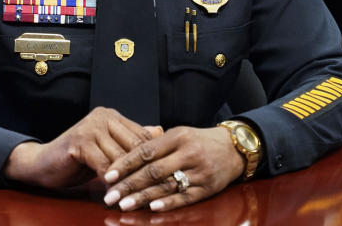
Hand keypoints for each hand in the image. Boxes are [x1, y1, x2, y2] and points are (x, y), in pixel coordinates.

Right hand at [3, 107, 162, 188]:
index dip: (153, 159)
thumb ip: (131, 139)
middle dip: (144, 171)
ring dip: (129, 180)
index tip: (164, 178)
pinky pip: (103, 165)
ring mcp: (90, 127)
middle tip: (155, 191)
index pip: (142, 136)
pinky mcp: (79, 141)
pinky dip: (111, 182)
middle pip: (134, 145)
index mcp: (112, 116)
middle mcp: (102, 116)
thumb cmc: (78, 158)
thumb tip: (160, 131)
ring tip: (138, 196)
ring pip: (120, 157)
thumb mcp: (108, 148)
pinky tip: (116, 194)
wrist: (43, 164)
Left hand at [101, 125, 244, 211]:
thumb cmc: (199, 141)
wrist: (234, 148)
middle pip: (153, 171)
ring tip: (124, 206)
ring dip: (143, 197)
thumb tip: (123, 157)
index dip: (125, 164)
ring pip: (166, 186)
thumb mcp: (179, 134)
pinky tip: (152, 208)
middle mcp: (188, 153)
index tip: (107, 176)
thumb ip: (155, 144)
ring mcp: (199, 172)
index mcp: (177, 137)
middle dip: (129, 185)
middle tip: (110, 196)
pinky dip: (168, 203)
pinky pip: (185, 197)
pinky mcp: (207, 188)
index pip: (145, 151)